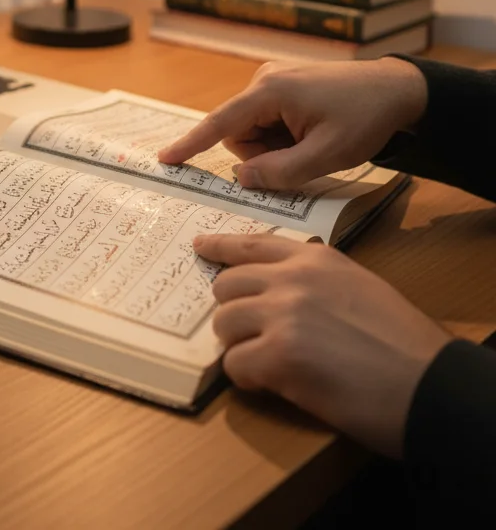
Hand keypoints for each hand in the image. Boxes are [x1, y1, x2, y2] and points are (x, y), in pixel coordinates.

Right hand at [158, 58, 427, 188]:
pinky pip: (266, 122)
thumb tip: (241, 178)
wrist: (398, 90)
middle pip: (239, 134)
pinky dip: (283, 138)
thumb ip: (280, 172)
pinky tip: (311, 135)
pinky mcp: (283, 86)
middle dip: (263, 155)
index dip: (191, 144)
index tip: (164, 160)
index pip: (220, 123)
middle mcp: (264, 80)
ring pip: (252, 132)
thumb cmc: (365, 119)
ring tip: (312, 144)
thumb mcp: (326, 155)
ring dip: (275, 148)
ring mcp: (273, 80)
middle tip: (304, 158)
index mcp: (269, 92)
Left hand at [197, 233, 449, 456]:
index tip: (200, 246)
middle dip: (234, 312)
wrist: (431, 386)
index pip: (251, 244)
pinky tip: (275, 384)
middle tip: (254, 335)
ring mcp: (282, 314)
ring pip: (224, 324)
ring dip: (239, 346)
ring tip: (270, 364)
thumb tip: (279, 292)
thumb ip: (316, 282)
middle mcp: (292, 278)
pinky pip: (235, 364)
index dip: (221, 247)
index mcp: (316, 259)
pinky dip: (248, 378)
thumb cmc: (403, 345)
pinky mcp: (278, 355)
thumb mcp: (359, 288)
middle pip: (226, 286)